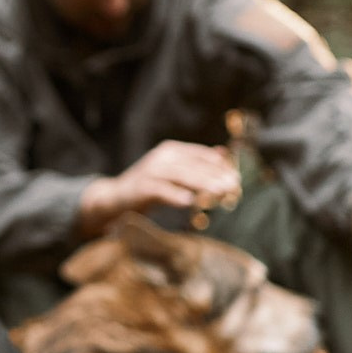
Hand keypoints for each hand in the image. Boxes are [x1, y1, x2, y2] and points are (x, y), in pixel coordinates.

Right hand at [77, 141, 240, 237]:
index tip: (237, 178)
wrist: (114, 198)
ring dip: (202, 184)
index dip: (220, 166)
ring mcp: (150, 171)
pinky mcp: (141, 187)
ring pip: (181, 175)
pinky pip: (161, 190)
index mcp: (171, 150)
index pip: (201, 155)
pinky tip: (190, 202)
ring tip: (220, 192)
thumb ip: (195, 163)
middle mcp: (161, 157)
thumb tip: (223, 153)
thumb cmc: (148, 187)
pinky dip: (175, 195)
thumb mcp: (174, 172)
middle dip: (216, 176)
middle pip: (194, 165)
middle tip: (234, 186)